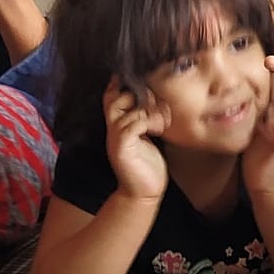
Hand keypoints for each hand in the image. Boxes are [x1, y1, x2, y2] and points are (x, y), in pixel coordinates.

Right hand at [103, 77, 170, 203]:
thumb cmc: (148, 166)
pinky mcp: (122, 147)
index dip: (120, 85)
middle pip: (115, 99)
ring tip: (163, 122)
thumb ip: (145, 120)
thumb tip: (157, 102)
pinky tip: (158, 130)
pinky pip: (135, 123)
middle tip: (158, 105)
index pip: (111, 98)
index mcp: (118, 126)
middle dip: (140, 95)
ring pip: (130, 110)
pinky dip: (149, 122)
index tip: (139, 80)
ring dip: (151, 111)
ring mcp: (115, 138)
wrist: (143, 194)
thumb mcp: (147, 138)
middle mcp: (113, 130)